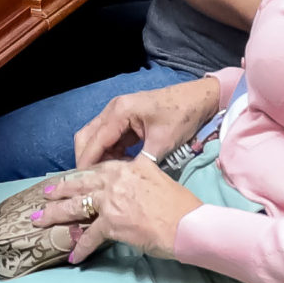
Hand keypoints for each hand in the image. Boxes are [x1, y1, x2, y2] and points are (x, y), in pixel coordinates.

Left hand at [26, 158, 201, 264]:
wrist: (190, 225)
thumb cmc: (181, 207)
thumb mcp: (158, 180)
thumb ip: (139, 178)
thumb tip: (129, 186)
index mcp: (127, 168)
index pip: (95, 170)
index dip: (78, 177)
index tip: (67, 181)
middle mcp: (115, 181)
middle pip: (79, 185)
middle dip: (58, 192)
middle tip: (44, 196)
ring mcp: (111, 202)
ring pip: (75, 207)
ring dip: (54, 215)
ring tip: (39, 221)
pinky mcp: (111, 223)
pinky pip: (90, 236)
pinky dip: (81, 249)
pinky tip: (73, 257)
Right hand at [73, 72, 220, 168]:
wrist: (200, 98)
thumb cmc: (182, 116)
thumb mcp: (163, 141)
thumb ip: (141, 160)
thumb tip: (125, 180)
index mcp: (120, 112)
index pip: (95, 141)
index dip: (87, 162)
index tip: (84, 183)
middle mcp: (113, 110)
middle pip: (87, 136)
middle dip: (86, 158)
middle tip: (91, 181)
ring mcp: (118, 113)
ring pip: (96, 137)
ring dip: (99, 156)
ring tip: (107, 176)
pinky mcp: (125, 119)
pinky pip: (109, 137)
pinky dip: (110, 152)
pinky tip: (119, 165)